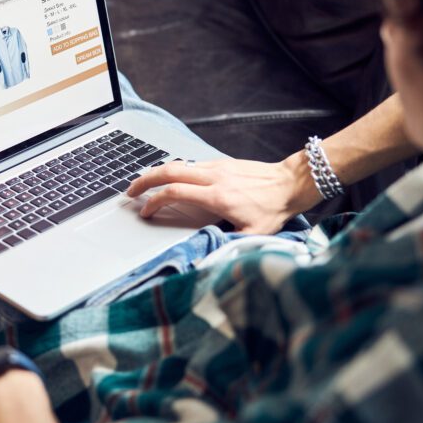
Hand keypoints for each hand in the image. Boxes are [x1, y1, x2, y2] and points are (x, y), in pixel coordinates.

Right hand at [126, 155, 318, 234]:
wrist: (292, 183)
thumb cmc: (274, 210)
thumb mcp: (254, 235)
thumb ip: (228, 243)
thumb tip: (207, 259)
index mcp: (217, 197)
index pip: (175, 192)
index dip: (154, 202)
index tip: (145, 212)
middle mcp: (213, 177)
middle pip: (169, 171)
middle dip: (144, 180)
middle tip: (130, 191)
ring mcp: (217, 167)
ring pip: (178, 164)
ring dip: (157, 173)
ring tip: (144, 184)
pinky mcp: (222, 163)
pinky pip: (191, 164)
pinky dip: (175, 170)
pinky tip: (171, 179)